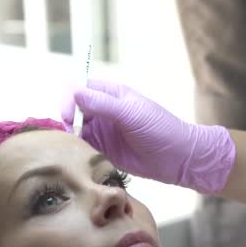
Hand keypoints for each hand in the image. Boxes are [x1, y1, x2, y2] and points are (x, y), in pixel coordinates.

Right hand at [62, 80, 235, 193]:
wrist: (179, 158)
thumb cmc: (160, 130)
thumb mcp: (131, 114)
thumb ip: (103, 104)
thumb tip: (74, 93)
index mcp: (110, 94)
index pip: (78, 88)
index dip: (69, 100)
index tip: (68, 117)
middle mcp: (103, 110)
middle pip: (73, 109)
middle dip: (66, 120)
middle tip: (69, 135)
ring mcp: (102, 130)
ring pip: (75, 129)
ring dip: (69, 136)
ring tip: (71, 148)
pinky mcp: (103, 149)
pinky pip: (83, 146)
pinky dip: (77, 150)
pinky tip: (78, 157)